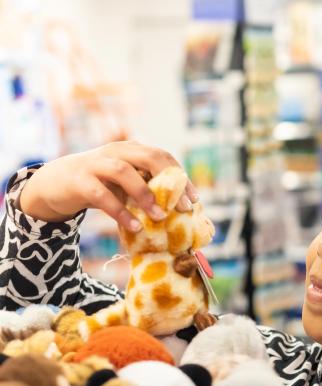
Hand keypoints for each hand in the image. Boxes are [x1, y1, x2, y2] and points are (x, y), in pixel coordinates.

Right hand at [18, 141, 197, 232]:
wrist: (56, 184)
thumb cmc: (101, 185)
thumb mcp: (127, 184)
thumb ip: (149, 189)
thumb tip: (182, 211)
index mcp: (132, 150)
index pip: (163, 157)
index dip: (181, 177)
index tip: (194, 200)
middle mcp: (116, 151)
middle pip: (149, 157)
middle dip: (170, 182)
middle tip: (183, 208)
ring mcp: (96, 164)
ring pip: (125, 172)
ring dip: (146, 196)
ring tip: (160, 217)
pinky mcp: (80, 181)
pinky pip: (103, 196)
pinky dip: (121, 212)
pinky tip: (135, 227)